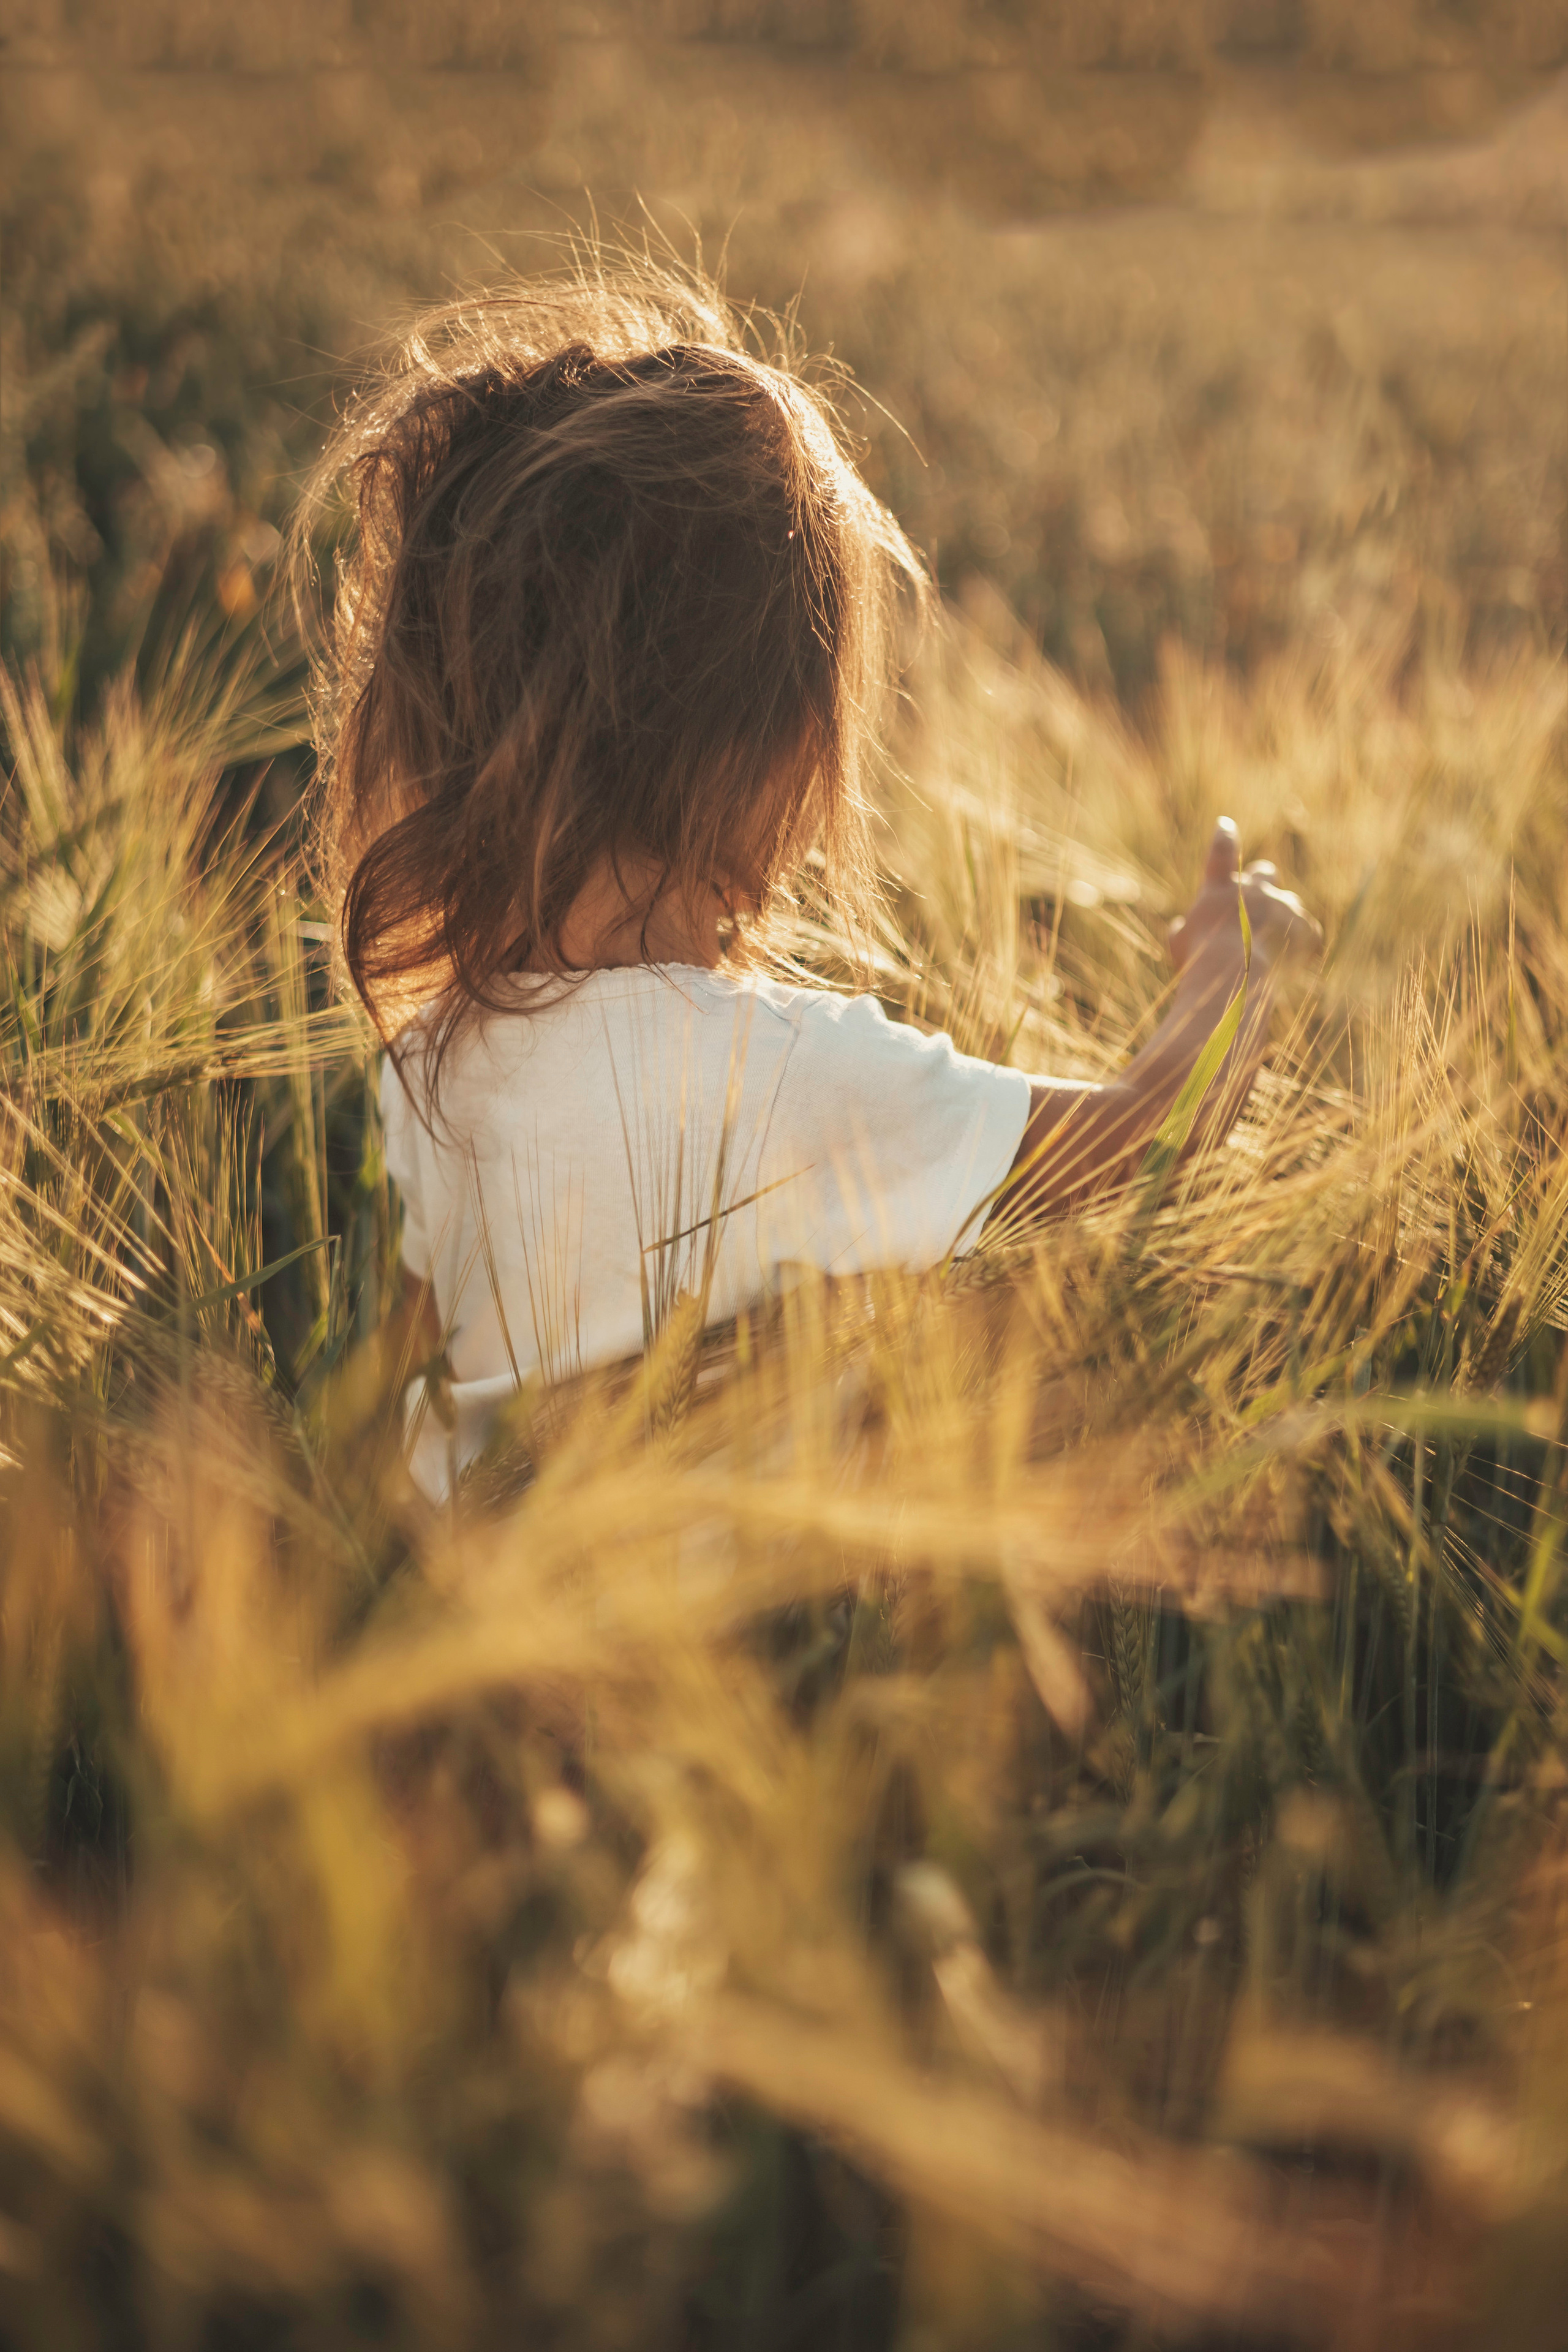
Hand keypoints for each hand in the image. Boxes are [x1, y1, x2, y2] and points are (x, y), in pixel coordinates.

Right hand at [1167, 816, 1319, 990]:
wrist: (1236, 976)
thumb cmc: (1200, 961)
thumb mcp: (1181, 946)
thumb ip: (1182, 931)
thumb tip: (1180, 927)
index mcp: (1220, 887)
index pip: (1221, 850)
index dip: (1223, 837)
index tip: (1225, 825)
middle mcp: (1255, 888)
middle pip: (1265, 873)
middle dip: (1263, 883)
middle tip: (1258, 903)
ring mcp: (1283, 906)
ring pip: (1288, 905)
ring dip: (1282, 919)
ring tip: (1272, 947)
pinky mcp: (1306, 928)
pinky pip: (1308, 933)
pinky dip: (1301, 945)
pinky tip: (1290, 963)